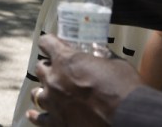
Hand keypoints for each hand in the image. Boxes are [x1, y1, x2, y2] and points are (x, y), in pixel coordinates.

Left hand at [25, 35, 141, 125]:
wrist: (128, 116)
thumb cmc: (123, 86)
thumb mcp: (113, 62)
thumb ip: (100, 55)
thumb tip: (98, 52)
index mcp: (66, 60)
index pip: (46, 42)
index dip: (50, 42)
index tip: (53, 44)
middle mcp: (54, 80)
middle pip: (40, 68)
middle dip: (49, 67)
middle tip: (59, 70)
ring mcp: (53, 103)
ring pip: (36, 93)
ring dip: (44, 90)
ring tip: (51, 91)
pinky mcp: (57, 123)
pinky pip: (38, 118)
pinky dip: (36, 115)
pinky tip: (33, 113)